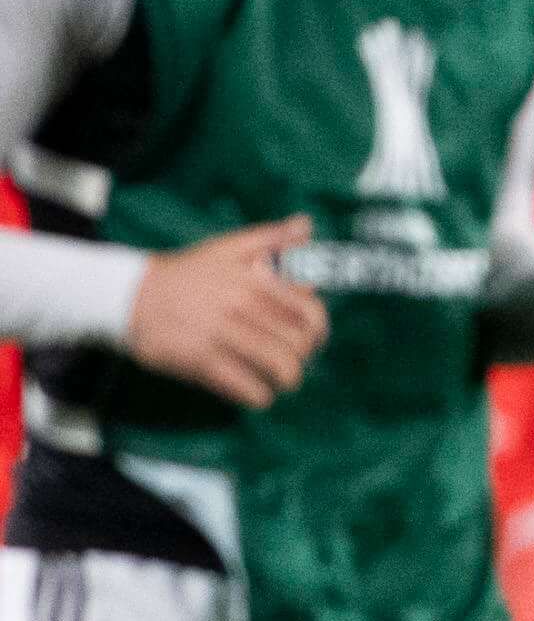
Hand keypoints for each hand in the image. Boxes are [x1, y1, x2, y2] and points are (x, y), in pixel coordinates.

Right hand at [126, 216, 326, 408]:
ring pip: (281, 368)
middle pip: (299, 345)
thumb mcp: (225, 248)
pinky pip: (248, 388)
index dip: (319, 332)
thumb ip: (270, 238)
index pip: (310, 312)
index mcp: (252, 280)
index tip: (312, 341)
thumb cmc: (185, 275)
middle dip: (300, 359)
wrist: (126, 295)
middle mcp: (240, 306)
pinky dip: (259, 395)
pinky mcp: (199, 360)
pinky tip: (252, 390)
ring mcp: (220, 334)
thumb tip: (306, 224)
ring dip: (285, 381)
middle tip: (288, 361)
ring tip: (274, 380)